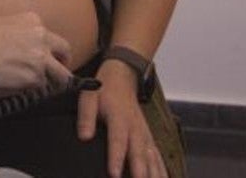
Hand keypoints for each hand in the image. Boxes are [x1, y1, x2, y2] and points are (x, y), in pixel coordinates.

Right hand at [0, 12, 73, 90]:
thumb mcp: (2, 25)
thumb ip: (22, 35)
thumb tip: (27, 52)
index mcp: (33, 20)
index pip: (52, 37)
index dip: (51, 51)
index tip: (48, 58)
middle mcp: (41, 36)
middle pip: (65, 52)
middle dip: (63, 64)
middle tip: (57, 75)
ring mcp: (40, 57)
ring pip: (58, 75)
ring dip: (49, 81)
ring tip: (33, 85)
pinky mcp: (33, 77)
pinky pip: (40, 87)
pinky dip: (31, 89)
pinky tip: (15, 85)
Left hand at [77, 60, 167, 177]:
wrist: (122, 77)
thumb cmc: (103, 90)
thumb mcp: (88, 97)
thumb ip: (86, 117)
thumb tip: (84, 137)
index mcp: (120, 118)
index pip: (118, 141)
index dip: (116, 157)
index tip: (114, 174)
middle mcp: (136, 128)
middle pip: (139, 153)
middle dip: (140, 171)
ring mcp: (145, 133)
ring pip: (153, 157)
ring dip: (155, 174)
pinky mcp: (149, 138)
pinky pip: (158, 157)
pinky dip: (162, 170)